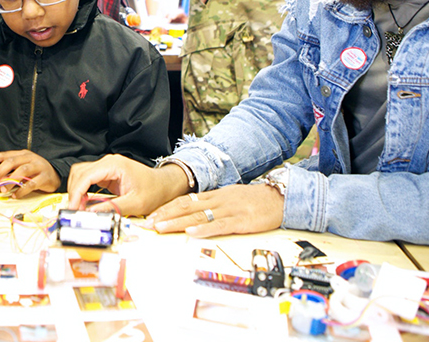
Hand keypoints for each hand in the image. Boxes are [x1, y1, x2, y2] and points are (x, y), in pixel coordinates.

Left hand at [0, 150, 59, 198]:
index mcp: (22, 154)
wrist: (56, 173)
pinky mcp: (45, 177)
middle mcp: (30, 158)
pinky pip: (32, 183)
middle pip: (12, 161)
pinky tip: (16, 195)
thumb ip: (10, 172)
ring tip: (3, 190)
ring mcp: (38, 166)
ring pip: (22, 171)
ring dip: (10, 181)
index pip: (5, 154)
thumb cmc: (36, 171)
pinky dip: (22, 190)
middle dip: (0, 172)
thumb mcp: (23, 167)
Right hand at [66, 155, 190, 215]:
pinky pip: (88, 180)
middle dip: (74, 192)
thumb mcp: (135, 203)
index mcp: (114, 165)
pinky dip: (83, 191)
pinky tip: (85, 203)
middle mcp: (108, 162)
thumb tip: (91, 215)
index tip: (72, 208)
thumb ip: (112, 208)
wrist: (164, 185)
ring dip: (77, 191)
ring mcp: (106, 167)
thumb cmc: (154, 191)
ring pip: (80, 175)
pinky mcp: (106, 174)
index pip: (86, 176)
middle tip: (74, 211)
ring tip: (79, 208)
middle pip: (79, 173)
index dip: (76, 193)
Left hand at [145, 184, 283, 237]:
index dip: (167, 208)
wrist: (280, 197)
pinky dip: (205, 229)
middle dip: (165, 215)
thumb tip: (193, 214)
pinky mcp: (241, 220)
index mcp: (215, 195)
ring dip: (178, 222)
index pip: (185, 200)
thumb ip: (213, 205)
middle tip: (148, 223)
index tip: (151, 216)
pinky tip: (192, 232)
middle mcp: (218, 200)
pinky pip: (220, 225)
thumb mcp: (230, 199)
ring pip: (199, 215)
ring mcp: (229, 209)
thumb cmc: (255, 200)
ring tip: (161, 227)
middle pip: (186, 206)